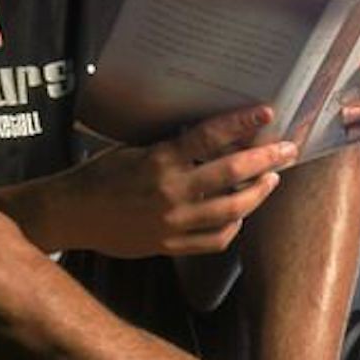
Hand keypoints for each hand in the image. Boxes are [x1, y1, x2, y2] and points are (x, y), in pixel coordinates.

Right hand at [65, 105, 297, 258]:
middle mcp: (171, 191)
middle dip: (266, 160)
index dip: (242, 123)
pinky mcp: (170, 246)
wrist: (72, 215)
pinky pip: (214, 240)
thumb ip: (171, 147)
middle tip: (287, 150)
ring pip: (231, 210)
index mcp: (160, 160)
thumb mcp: (134, 149)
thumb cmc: (100, 175)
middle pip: (231, 173)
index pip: (210, 137)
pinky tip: (240, 214)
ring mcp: (173, 222)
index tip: (266, 112)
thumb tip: (211, 136)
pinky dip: (233, 226)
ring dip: (257, 193)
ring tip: (270, 180)